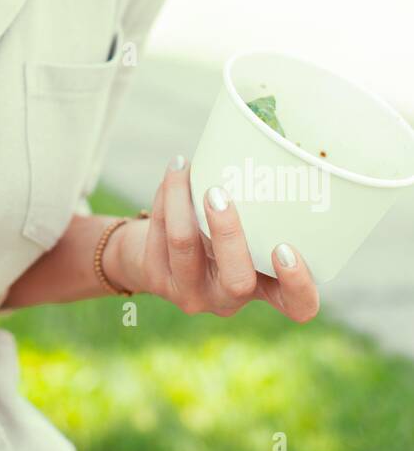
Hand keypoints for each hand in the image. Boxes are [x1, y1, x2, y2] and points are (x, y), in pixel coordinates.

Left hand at [114, 155, 319, 321]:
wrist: (151, 256)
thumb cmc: (213, 232)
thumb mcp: (244, 227)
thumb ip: (259, 208)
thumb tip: (269, 144)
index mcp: (264, 287)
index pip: (298, 306)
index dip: (298, 284)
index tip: (286, 248)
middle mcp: (230, 298)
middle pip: (237, 282)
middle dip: (229, 235)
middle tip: (219, 194)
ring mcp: (192, 293)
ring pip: (185, 247)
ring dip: (183, 200)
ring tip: (185, 168)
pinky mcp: (157, 279)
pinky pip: (160, 232)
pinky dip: (168, 195)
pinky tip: (174, 172)